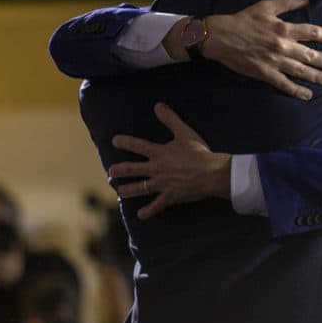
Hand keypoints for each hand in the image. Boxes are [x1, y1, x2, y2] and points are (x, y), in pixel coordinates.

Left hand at [109, 103, 231, 220]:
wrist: (210, 173)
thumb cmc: (199, 152)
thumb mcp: (184, 132)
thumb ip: (170, 119)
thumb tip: (158, 106)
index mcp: (159, 153)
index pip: (138, 146)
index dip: (125, 142)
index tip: (115, 141)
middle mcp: (156, 169)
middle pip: (133, 169)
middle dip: (120, 170)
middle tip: (111, 172)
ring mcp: (162, 184)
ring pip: (140, 188)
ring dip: (128, 190)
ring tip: (120, 192)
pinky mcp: (170, 196)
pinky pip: (157, 205)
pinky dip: (149, 211)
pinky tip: (140, 216)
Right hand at [204, 0, 321, 100]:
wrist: (220, 36)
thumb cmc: (243, 19)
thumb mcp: (266, 6)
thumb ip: (288, 3)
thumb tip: (307, 0)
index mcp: (283, 28)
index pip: (313, 33)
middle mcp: (282, 46)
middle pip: (311, 55)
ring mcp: (274, 61)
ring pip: (301, 71)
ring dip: (317, 76)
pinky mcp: (264, 73)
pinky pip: (284, 84)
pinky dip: (296, 90)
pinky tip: (308, 95)